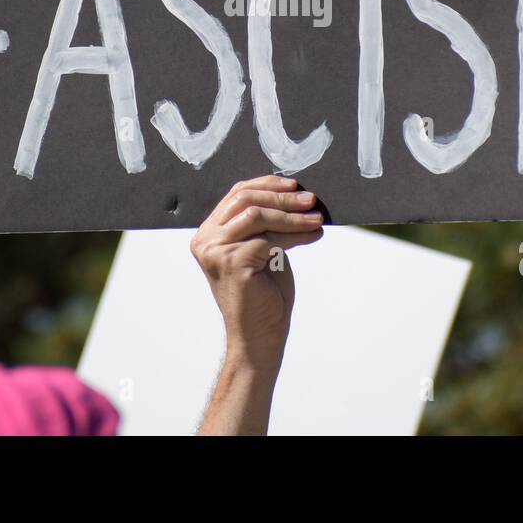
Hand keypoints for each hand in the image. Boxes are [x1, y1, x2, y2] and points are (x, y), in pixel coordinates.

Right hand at [192, 175, 323, 433]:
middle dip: (282, 197)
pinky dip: (294, 234)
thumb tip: (295, 193)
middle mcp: (205, 240)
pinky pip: (268, 238)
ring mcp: (215, 251)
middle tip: (312, 200)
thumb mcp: (264, 249)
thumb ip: (266, 223)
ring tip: (317, 218)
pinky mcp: (232, 262)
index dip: (266, 185)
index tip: (294, 185)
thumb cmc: (264, 294)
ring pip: (257, 215)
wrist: (260, 337)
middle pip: (245, 199)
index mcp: (209, 234)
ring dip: (292, 215)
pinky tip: (313, 236)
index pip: (236, 194)